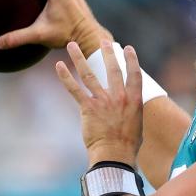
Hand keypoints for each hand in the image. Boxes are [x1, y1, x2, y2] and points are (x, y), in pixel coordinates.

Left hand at [56, 40, 142, 165]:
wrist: (115, 155)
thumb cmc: (128, 145)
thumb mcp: (137, 125)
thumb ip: (132, 112)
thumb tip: (130, 109)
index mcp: (134, 101)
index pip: (134, 75)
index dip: (132, 60)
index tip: (128, 48)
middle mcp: (119, 97)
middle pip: (112, 70)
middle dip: (107, 53)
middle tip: (102, 40)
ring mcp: (103, 101)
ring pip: (89, 74)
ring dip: (79, 58)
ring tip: (72, 45)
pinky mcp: (88, 108)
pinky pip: (74, 89)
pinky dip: (65, 77)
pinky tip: (58, 66)